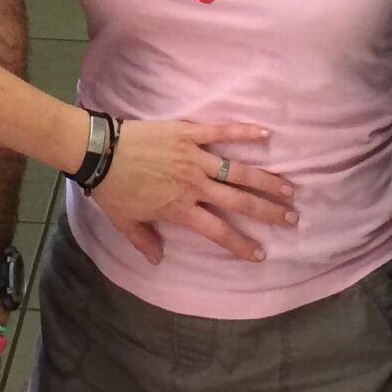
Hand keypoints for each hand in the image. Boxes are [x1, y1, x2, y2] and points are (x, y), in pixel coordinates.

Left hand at [90, 121, 293, 262]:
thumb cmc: (111, 188)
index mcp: (181, 209)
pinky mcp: (188, 133)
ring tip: (288, 188)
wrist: (99, 151)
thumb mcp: (125, 222)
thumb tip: (158, 260)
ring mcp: (194, 157)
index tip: (261, 254)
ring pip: (237, 170)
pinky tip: (266, 133)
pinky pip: (220, 132)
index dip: (241, 244)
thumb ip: (144, 241)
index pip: (218, 232)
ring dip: (265, 180)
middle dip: (267, 212)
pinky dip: (243, 132)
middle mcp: (194, 185)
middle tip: (292, 218)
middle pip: (239, 201)